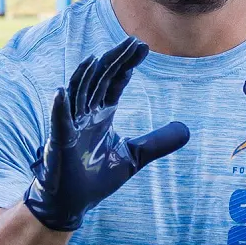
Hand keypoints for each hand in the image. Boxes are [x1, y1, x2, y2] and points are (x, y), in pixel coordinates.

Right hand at [24, 37, 190, 231]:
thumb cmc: (96, 177)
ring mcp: (71, 125)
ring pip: (78, 93)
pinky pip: (59, 121)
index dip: (126, 65)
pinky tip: (61, 92)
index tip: (142, 47)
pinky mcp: (59, 142)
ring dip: (86, 75)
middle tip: (132, 42)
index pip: (114, 82)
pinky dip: (59, 107)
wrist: (73, 202)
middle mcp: (86, 114)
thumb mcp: (134, 157)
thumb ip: (158, 142)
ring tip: (98, 57)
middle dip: (115, 61)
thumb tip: (186, 129)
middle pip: (99, 80)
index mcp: (102, 114)